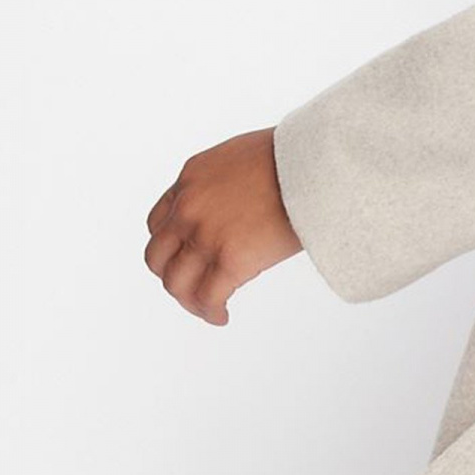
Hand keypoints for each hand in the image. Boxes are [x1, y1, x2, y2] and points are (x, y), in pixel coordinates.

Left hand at [145, 128, 303, 324]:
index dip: (169, 246)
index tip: (185, 258)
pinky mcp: (231, 260)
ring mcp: (206, 236)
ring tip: (207, 309)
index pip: (158, 222)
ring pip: (177, 283)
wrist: (315, 165)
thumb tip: (238, 203)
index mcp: (190, 179)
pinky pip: (208, 298)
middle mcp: (188, 208)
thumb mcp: (240, 157)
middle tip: (191, 288)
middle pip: (158, 257)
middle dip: (172, 277)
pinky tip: (222, 316)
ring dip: (189, 301)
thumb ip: (224, 182)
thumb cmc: (295, 157)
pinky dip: (210, 312)